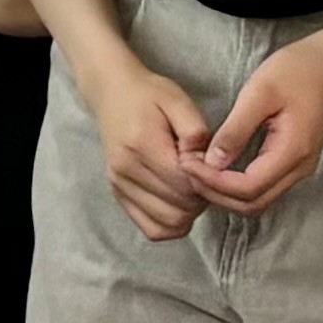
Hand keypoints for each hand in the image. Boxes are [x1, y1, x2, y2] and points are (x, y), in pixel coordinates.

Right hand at [89, 58, 215, 243]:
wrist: (112, 93)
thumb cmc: (149, 94)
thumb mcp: (179, 101)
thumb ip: (196, 132)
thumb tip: (208, 164)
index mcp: (142, 145)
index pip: (185, 184)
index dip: (207, 181)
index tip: (211, 165)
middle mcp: (126, 170)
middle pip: (179, 208)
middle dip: (200, 198)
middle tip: (204, 176)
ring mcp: (119, 185)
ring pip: (168, 223)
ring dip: (188, 212)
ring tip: (191, 187)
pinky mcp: (118, 193)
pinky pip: (152, 229)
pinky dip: (171, 223)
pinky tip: (177, 202)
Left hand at [190, 32, 322, 215]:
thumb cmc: (294, 72)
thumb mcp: (258, 93)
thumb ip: (235, 130)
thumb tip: (212, 162)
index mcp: (293, 152)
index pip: (248, 188)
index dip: (214, 183)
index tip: (187, 163)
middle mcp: (299, 169)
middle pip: (252, 203)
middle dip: (216, 193)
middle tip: (186, 169)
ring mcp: (298, 170)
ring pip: (257, 200)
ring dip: (224, 193)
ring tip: (197, 169)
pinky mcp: (292, 164)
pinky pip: (262, 187)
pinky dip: (235, 185)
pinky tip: (216, 168)